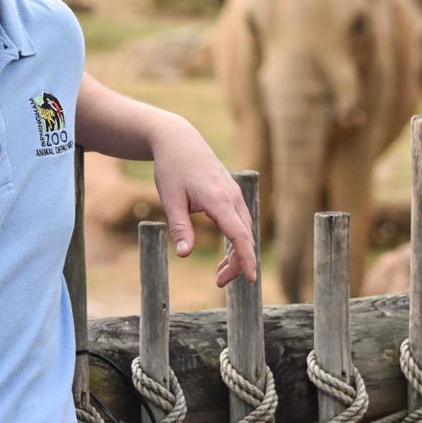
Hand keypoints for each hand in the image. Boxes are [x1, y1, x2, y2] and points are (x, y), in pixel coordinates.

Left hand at [149, 117, 258, 286]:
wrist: (178, 139)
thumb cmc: (172, 168)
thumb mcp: (171, 199)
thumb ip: (180, 227)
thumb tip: (184, 254)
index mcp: (219, 199)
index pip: (239, 234)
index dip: (246, 258)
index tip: (251, 278)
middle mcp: (232, 196)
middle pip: (244, 236)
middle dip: (237, 262)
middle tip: (219, 283)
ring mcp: (234, 194)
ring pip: (244, 229)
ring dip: (236, 253)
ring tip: (220, 275)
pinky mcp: (230, 193)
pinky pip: (239, 221)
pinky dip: (235, 240)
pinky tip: (226, 254)